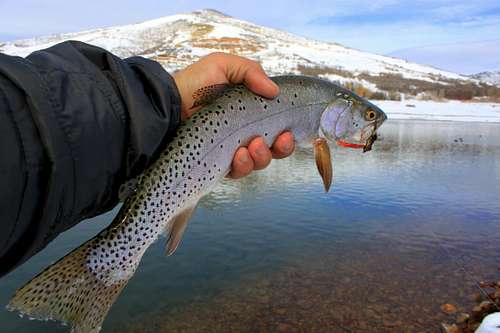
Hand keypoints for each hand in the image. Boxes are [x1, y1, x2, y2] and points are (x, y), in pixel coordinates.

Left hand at [172, 52, 294, 178]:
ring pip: (258, 163)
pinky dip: (243, 165)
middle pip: (274, 150)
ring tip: (252, 145)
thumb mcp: (223, 66)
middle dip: (281, 148)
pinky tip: (238, 155)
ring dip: (262, 156)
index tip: (288, 132)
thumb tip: (274, 91)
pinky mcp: (218, 164)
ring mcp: (231, 150)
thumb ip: (251, 72)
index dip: (287, 135)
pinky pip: (238, 172)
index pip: (277, 129)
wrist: (167, 104)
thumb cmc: (193, 84)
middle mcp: (244, 134)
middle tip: (277, 140)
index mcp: (250, 114)